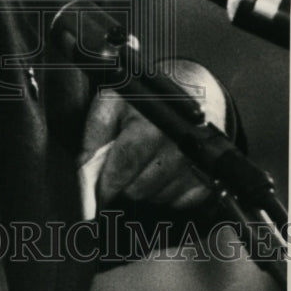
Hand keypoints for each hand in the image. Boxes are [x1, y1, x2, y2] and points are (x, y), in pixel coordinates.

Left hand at [78, 88, 211, 209]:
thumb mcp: (113, 101)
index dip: (105, 187)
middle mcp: (178, 150)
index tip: (96, 195)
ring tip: (146, 162)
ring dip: (145, 188)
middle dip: (124, 184)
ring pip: (157, 199)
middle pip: (137, 190)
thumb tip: (82, 167)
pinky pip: (178, 203)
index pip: (122, 171)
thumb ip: (94, 132)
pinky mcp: (209, 180)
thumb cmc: (147, 96)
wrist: (194, 88)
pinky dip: (167, 193)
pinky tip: (164, 170)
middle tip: (123, 166)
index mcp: (150, 130)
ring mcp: (197, 167)